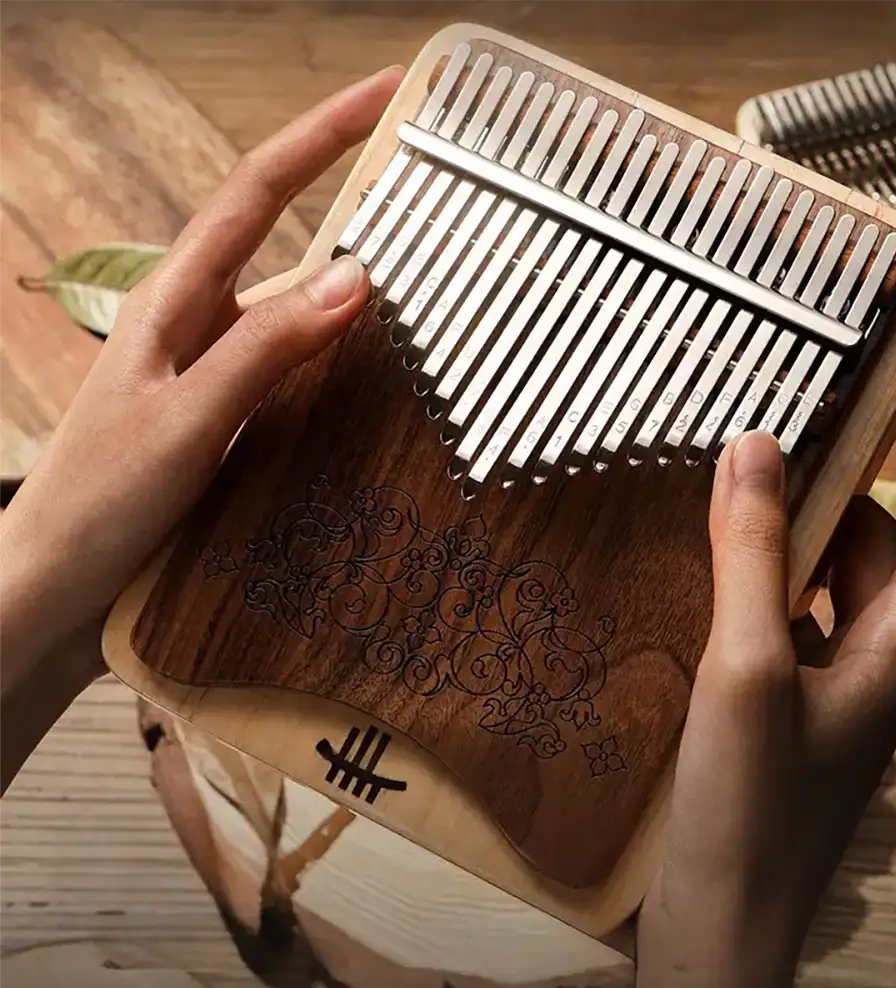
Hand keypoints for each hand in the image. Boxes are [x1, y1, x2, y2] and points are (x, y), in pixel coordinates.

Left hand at [0, 66, 402, 663]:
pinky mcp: (231, 414)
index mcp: (175, 301)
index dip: (322, 135)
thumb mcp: (187, 421)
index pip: (259, 194)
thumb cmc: (101, 503)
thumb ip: (264, 349)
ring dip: (357, 288)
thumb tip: (355, 279)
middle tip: (434, 190)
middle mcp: (198, 322)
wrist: (58, 584)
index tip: (387, 91)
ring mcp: (216, 368)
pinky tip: (382, 377)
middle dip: (354, 198)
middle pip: (287, 239)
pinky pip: (299, 365)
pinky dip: (344, 355)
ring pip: (300, 308)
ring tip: (430, 285)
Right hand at [636, 343, 895, 987]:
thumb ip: (756, 554)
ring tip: (740, 472)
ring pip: (834, 570)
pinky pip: (790, 607)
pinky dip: (764, 569)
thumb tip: (757, 446)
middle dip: (857, 464)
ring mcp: (834, 676)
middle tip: (799, 405)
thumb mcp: (750, 667)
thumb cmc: (752, 810)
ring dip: (799, 518)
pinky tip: (713, 559)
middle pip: (891, 531)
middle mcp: (882, 650)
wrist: (725, 917)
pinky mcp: (788, 697)